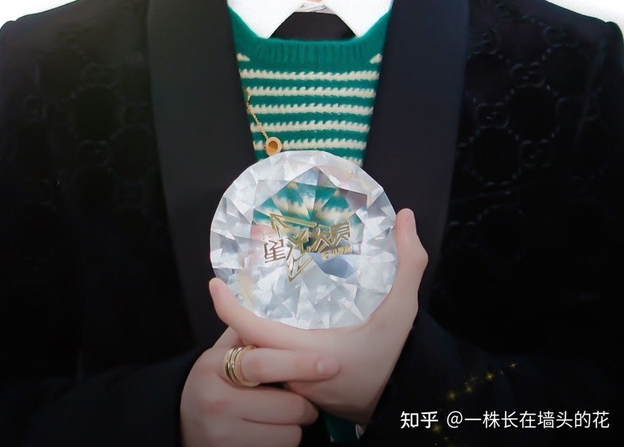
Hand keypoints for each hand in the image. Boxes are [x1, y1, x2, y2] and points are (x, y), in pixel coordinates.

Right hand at [180, 325, 339, 446]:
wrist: (182, 423)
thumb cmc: (214, 380)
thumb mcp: (220, 351)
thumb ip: (239, 330)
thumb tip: (224, 287)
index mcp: (214, 366)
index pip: (262, 364)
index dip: (299, 363)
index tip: (331, 363)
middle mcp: (216, 401)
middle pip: (286, 406)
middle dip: (306, 404)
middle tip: (306, 400)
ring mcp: (222, 434)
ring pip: (288, 434)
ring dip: (295, 425)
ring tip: (284, 416)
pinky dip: (283, 441)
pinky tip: (272, 432)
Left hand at [210, 208, 426, 425]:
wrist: (401, 405)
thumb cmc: (398, 359)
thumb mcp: (404, 311)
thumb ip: (408, 264)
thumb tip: (406, 217)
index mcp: (312, 352)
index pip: (256, 332)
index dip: (230, 309)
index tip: (214, 284)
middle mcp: (297, 373)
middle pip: (249, 346)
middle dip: (235, 317)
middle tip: (229, 285)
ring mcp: (297, 387)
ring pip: (259, 360)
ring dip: (248, 333)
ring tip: (244, 300)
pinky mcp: (301, 392)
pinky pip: (271, 370)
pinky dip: (264, 348)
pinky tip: (269, 325)